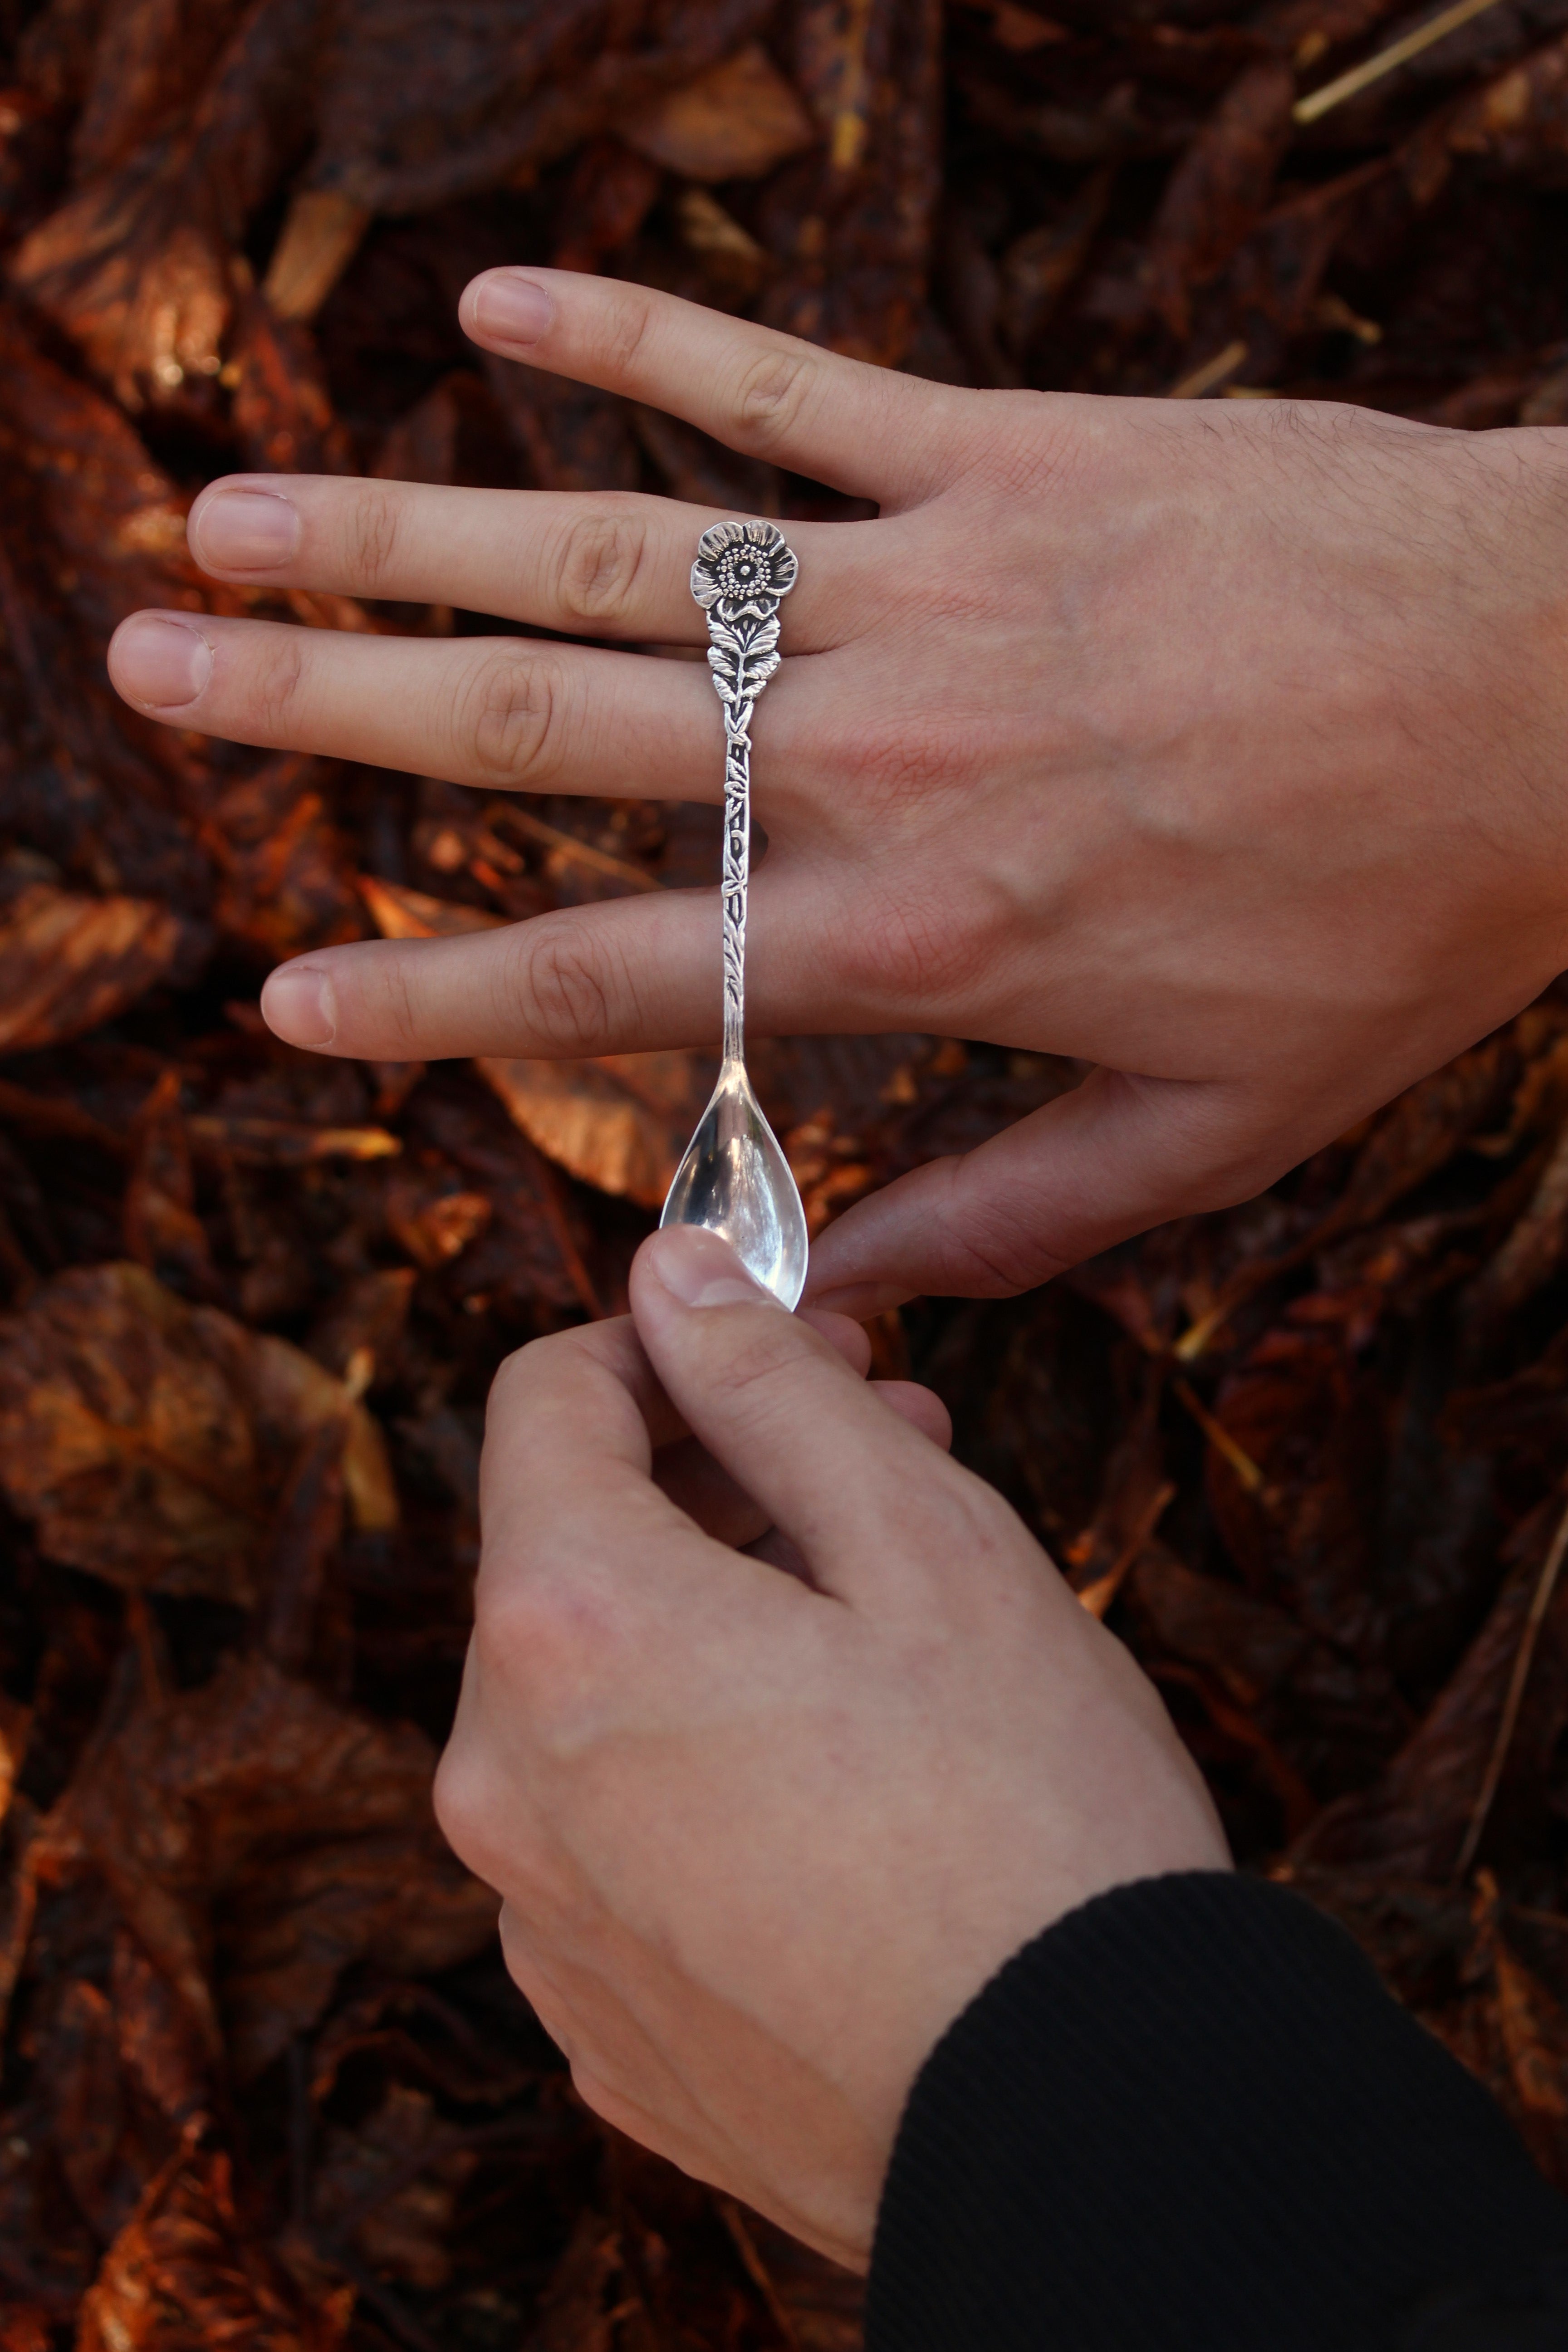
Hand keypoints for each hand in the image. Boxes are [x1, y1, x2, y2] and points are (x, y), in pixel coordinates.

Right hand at [107, 270, 1567, 1308]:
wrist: (1559, 697)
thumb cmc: (1391, 922)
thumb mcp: (1216, 1136)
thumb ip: (1008, 1221)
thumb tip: (835, 1289)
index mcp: (921, 936)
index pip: (611, 973)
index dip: (427, 999)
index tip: (283, 1002)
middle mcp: (882, 756)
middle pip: (548, 737)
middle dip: (330, 713)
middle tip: (155, 672)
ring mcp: (931, 582)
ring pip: (618, 557)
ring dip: (411, 532)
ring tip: (236, 513)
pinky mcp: (1006, 448)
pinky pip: (789, 378)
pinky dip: (642, 336)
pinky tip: (492, 307)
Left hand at [432, 1225, 1228, 2267]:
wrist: (1087, 2124)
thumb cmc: (1029, 1813)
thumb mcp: (924, 1539)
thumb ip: (770, 1387)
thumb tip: (669, 1274)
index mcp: (568, 1628)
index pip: (545, 1400)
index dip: (664, 1340)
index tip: (778, 1344)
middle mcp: (503, 1779)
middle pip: (567, 1552)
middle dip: (714, 1478)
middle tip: (882, 1455)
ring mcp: (540, 1919)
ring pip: (595, 1699)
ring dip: (714, 1623)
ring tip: (884, 1622)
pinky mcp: (599, 2019)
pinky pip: (615, 1839)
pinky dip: (700, 1771)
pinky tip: (841, 1783)